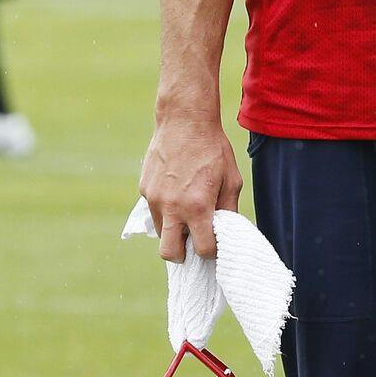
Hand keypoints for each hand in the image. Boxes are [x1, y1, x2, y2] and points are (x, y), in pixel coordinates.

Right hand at [139, 113, 241, 260]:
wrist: (185, 121)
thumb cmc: (213, 150)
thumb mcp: (231, 180)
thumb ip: (228, 210)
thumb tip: (226, 231)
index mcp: (197, 207)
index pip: (202, 249)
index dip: (211, 251)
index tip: (214, 245)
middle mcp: (172, 207)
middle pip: (169, 253)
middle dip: (182, 254)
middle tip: (193, 243)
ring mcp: (154, 198)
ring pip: (159, 231)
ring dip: (172, 229)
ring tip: (187, 213)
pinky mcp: (144, 188)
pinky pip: (154, 209)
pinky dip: (165, 209)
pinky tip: (177, 191)